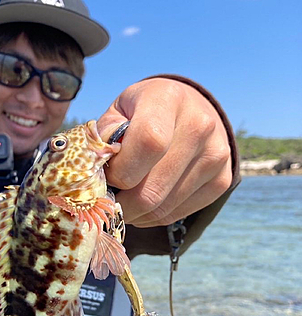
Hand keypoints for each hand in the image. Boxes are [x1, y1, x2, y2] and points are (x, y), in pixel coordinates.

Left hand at [97, 77, 231, 227]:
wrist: (189, 109)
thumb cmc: (142, 112)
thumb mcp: (117, 112)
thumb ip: (102, 139)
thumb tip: (92, 178)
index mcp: (167, 98)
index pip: (149, 143)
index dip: (121, 170)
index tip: (106, 175)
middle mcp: (199, 125)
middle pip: (152, 188)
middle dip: (121, 203)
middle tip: (107, 200)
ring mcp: (216, 154)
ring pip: (163, 207)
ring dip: (134, 213)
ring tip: (123, 201)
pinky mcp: (222, 180)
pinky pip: (177, 214)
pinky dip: (152, 217)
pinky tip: (143, 203)